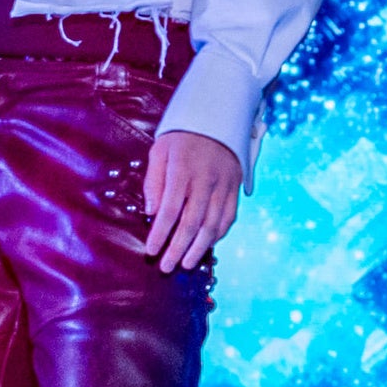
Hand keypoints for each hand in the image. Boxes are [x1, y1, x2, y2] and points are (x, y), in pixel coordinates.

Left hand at [140, 132, 242, 272]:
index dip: (160, 234)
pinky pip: (229, 217)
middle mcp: (206, 180)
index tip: (150, 251)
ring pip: (213, 224)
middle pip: (192, 222)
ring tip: (187, 264)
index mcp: (182, 170)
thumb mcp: (159, 152)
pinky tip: (207, 245)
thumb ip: (153, 182)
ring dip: (199, 248)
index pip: (170, 210)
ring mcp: (224, 185)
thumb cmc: (181, 138)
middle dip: (178, 249)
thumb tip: (152, 213)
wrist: (217, 120)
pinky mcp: (235, 187)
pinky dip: (218, 235)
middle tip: (166, 267)